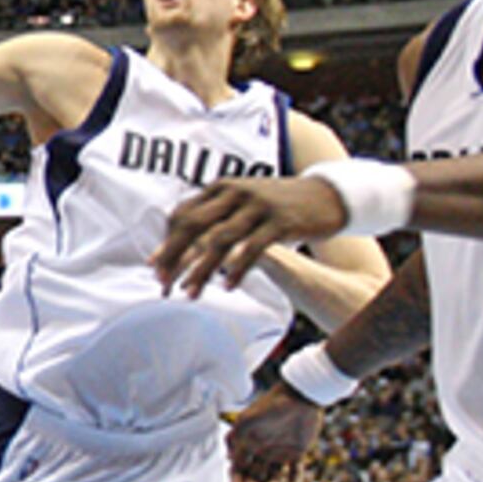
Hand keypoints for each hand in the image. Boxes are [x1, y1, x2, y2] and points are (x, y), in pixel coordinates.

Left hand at [154, 176, 348, 299]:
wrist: (327, 195)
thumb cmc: (278, 206)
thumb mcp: (244, 203)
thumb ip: (216, 216)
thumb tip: (183, 242)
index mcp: (221, 188)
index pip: (183, 214)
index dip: (166, 242)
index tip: (155, 267)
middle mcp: (235, 192)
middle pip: (193, 226)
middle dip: (173, 256)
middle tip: (161, 283)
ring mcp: (258, 206)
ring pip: (220, 240)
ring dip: (201, 270)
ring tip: (189, 293)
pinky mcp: (280, 221)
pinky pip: (252, 249)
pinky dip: (236, 269)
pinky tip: (228, 287)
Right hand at [228, 384, 324, 481]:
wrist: (300, 396)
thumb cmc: (270, 406)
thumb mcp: (248, 423)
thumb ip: (239, 443)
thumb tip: (230, 463)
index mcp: (246, 443)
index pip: (238, 468)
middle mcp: (261, 451)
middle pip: (254, 478)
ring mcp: (279, 453)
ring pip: (273, 478)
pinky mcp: (297, 453)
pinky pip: (294, 472)